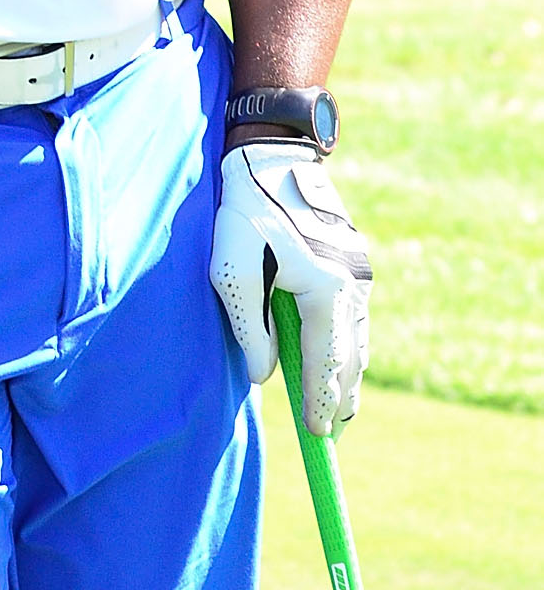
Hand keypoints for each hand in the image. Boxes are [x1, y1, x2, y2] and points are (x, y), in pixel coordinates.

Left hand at [211, 141, 371, 436]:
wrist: (272, 155)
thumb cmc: (244, 213)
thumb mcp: (232, 275)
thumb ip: (249, 330)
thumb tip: (263, 376)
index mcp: (325, 290)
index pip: (324, 361)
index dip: (319, 400)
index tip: (316, 433)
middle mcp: (351, 284)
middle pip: (351, 355)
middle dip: (342, 395)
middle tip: (332, 431)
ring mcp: (358, 269)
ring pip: (357, 335)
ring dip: (348, 371)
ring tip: (341, 405)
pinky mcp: (353, 257)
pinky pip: (354, 313)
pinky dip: (347, 341)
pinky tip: (338, 354)